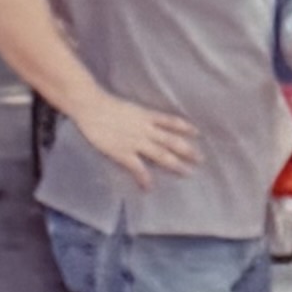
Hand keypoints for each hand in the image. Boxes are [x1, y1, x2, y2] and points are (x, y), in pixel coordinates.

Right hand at [73, 92, 199, 189]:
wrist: (91, 106)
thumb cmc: (105, 104)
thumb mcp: (128, 107)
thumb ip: (138, 115)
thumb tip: (145, 119)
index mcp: (146, 115)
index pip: (171, 121)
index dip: (185, 127)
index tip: (198, 133)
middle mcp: (145, 129)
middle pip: (172, 141)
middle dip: (188, 150)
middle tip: (201, 159)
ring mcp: (136, 141)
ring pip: (161, 154)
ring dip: (175, 164)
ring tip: (188, 173)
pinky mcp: (123, 152)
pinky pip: (138, 168)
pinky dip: (144, 179)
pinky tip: (149, 187)